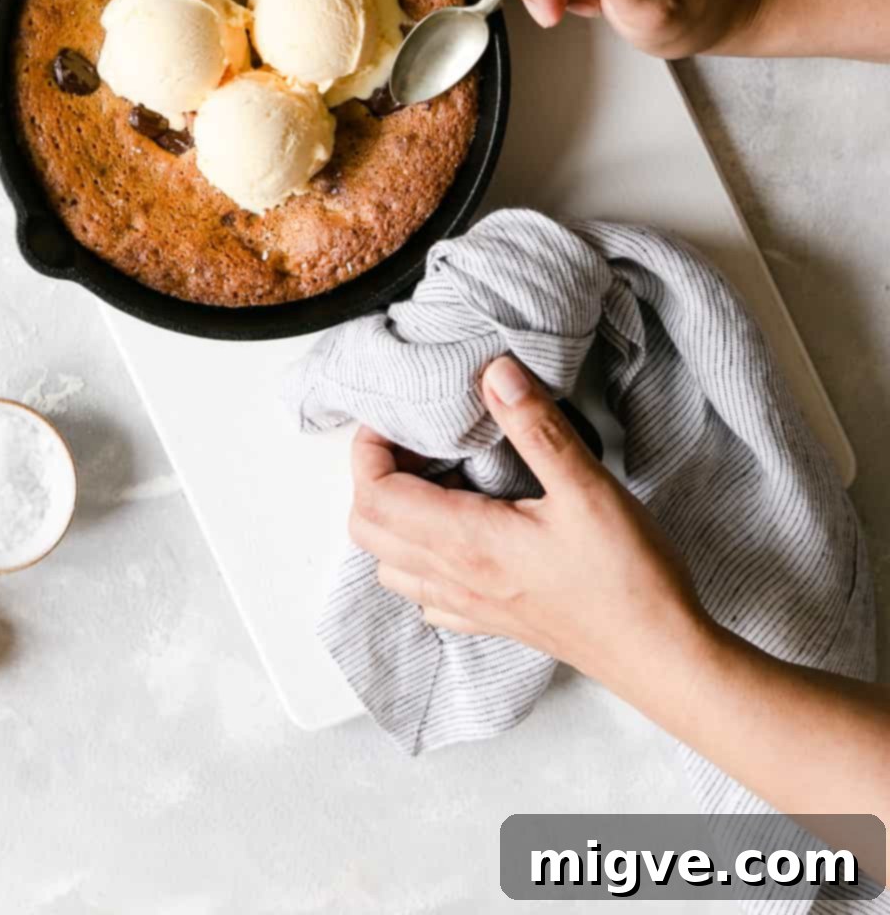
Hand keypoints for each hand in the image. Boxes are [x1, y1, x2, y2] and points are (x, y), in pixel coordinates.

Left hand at [348, 356, 710, 694]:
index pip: (375, 495)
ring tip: (434, 478)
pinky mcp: (492, 622)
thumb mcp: (587, 487)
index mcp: (467, 541)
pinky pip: (426, 594)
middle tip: (413, 440)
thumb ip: (536, 427)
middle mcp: (456, 578)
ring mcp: (470, 606)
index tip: (394, 417)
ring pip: (390, 565)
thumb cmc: (629, 578)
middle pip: (368, 529)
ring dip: (393, 518)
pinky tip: (457, 533)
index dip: (368, 449)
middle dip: (373, 476)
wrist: (661, 656)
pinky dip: (419, 559)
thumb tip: (494, 374)